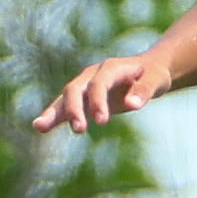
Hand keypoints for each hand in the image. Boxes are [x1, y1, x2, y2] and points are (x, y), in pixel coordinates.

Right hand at [32, 55, 175, 133]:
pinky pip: (65, 107)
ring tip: (40, 127)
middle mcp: (93, 74)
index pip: (100, 83)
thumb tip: (133, 105)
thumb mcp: (156, 80)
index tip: (102, 121)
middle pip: (76, 88)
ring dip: (55, 112)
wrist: (147, 70)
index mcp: (111, 68)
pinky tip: (40, 128)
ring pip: (66, 97)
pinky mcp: (83, 98)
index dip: (98, 100)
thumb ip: (145, 91)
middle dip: (75, 108)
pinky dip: (54, 116)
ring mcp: (85, 85)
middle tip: (79, 129)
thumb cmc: (153, 75)